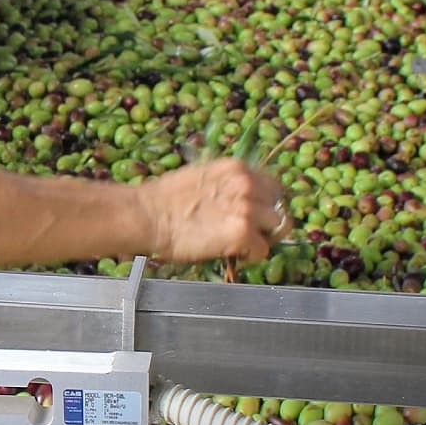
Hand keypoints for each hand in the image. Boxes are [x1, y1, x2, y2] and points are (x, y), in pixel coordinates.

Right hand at [137, 158, 286, 263]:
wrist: (147, 216)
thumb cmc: (164, 199)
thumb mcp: (202, 178)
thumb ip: (227, 185)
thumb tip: (239, 200)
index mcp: (237, 168)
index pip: (272, 186)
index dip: (264, 202)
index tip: (253, 213)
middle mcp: (247, 184)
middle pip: (279, 207)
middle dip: (266, 221)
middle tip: (248, 232)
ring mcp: (247, 209)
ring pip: (277, 228)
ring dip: (261, 237)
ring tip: (240, 243)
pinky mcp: (243, 233)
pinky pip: (262, 251)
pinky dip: (250, 256)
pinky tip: (233, 253)